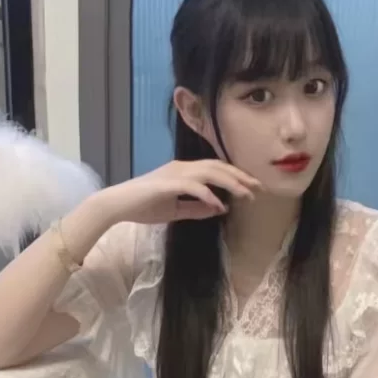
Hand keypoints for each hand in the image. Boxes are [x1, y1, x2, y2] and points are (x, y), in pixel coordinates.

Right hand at [113, 159, 261, 224]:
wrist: (118, 205)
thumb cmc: (144, 206)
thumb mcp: (175, 210)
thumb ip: (197, 209)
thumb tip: (219, 208)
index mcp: (185, 171)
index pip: (216, 170)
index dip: (236, 177)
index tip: (253, 188)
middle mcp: (183, 167)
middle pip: (218, 167)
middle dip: (240, 176)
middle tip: (259, 188)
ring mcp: (175, 173)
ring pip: (210, 173)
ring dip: (230, 183)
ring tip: (245, 194)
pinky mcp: (167, 184)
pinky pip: (193, 186)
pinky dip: (208, 195)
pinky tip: (218, 204)